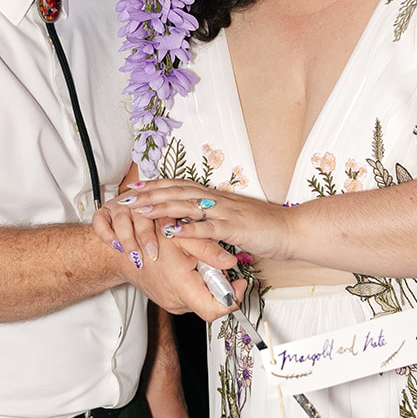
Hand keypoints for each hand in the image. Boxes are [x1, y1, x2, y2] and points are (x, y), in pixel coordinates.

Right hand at [103, 223, 239, 321]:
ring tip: (197, 261)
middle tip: (213, 262)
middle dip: (220, 283)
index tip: (239, 283)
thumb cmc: (147, 242)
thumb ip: (210, 250)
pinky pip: (192, 297)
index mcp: (182, 287)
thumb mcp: (183, 238)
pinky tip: (189, 267)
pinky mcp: (171, 302)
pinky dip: (197, 283)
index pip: (215, 310)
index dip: (233, 298)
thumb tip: (231, 261)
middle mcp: (177, 302)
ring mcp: (173, 304)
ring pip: (203, 299)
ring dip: (208, 282)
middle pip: (212, 303)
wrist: (123, 253)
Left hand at [110, 180, 293, 262]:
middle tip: (126, 198)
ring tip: (140, 210)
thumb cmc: (263, 226)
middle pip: (177, 192)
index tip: (134, 187)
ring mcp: (225, 212)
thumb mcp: (232, 218)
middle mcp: (217, 200)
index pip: (179, 186)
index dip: (155, 185)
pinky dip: (188, 229)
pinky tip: (172, 232)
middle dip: (149, 195)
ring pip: (188, 206)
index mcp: (215, 197)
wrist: (290, 230)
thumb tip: (193, 218)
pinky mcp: (234, 228)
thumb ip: (212, 216)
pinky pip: (208, 229)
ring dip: (162, 207)